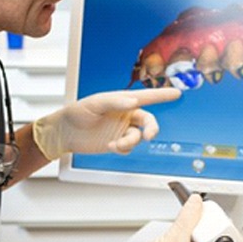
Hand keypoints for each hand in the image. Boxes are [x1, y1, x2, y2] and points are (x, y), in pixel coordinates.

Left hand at [32, 88, 180, 159]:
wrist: (64, 133)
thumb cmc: (77, 112)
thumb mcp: (95, 104)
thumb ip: (115, 102)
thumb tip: (133, 102)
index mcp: (122, 100)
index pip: (147, 97)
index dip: (162, 95)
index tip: (177, 92)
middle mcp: (125, 114)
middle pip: (148, 121)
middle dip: (151, 129)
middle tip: (148, 136)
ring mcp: (122, 129)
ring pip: (138, 137)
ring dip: (129, 142)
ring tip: (115, 145)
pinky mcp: (117, 143)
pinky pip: (129, 148)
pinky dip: (122, 148)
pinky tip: (110, 146)